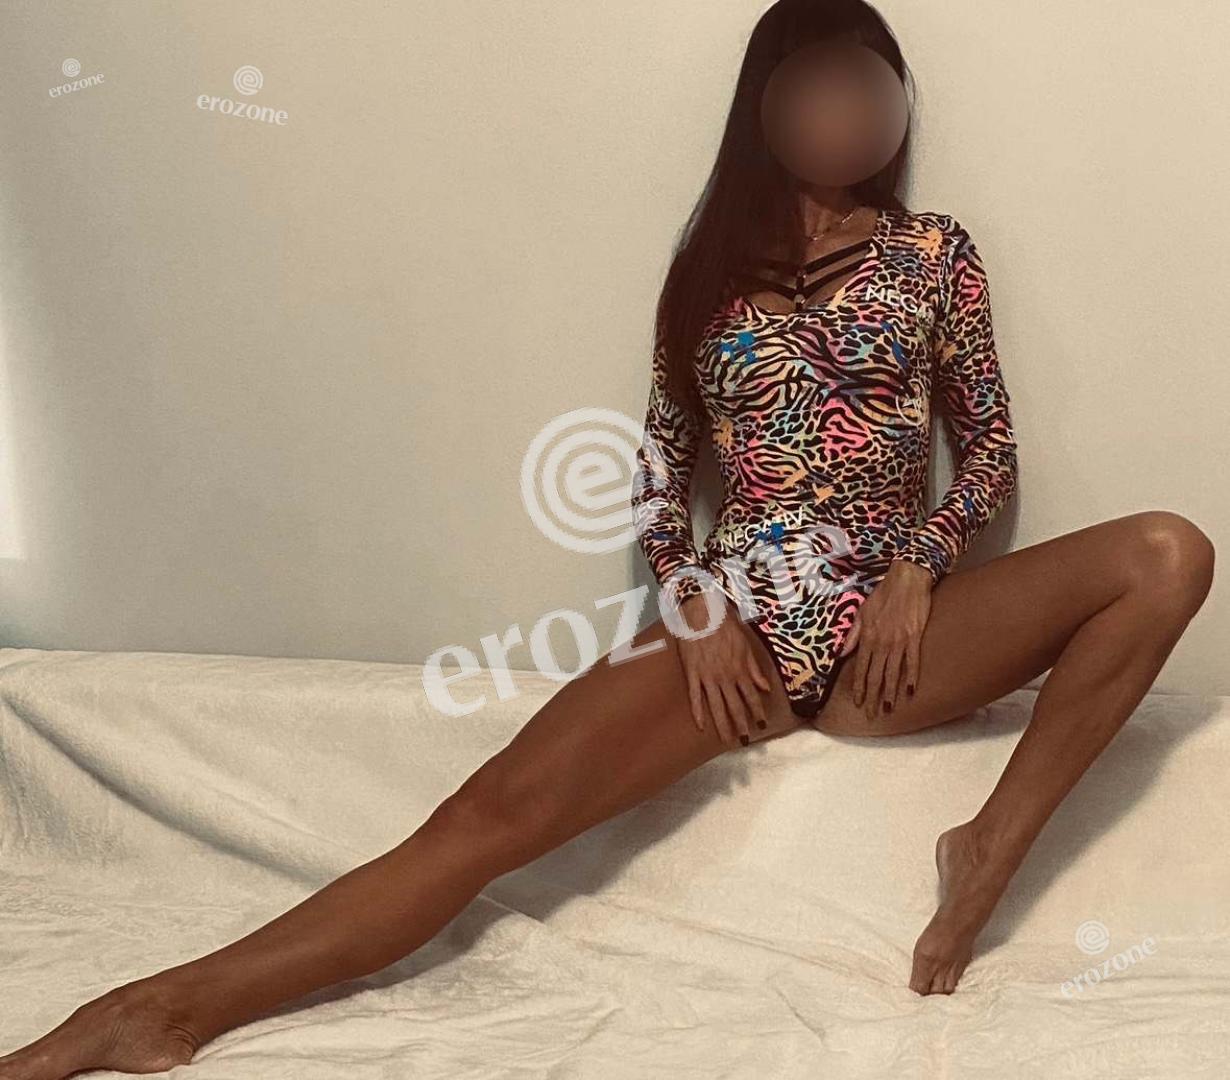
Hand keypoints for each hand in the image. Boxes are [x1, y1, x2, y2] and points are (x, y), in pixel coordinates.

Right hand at [674, 594, 772, 746]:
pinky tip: (701, 726)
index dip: (757, 712)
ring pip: (717, 706)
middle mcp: (725, 677)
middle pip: (735, 706)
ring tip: (727, 740)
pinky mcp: (692, 673)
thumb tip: (765, 688)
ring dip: (723, 725)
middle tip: (745, 742)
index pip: (752, 697)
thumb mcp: (745, 645)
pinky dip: (698, 712)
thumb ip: (754, 669)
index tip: (762, 726)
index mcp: (740, 670)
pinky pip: (695, 697)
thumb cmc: (724, 625)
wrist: (702, 613)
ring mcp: (708, 677)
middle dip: (741, 725)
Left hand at [844, 559, 932, 721]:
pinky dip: (912, 676)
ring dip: (890, 692)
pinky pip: (913, 661)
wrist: (907, 580)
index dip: (858, 686)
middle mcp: (881, 642)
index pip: (860, 668)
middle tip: (870, 714)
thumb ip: (852, 635)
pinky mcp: (915, 637)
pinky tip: (911, 690)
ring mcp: (899, 641)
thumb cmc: (883, 595)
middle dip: (872, 696)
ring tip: (887, 708)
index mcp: (867, 636)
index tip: (857, 702)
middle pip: (875, 675)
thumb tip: (840, 653)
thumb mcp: (862, 612)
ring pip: (892, 672)